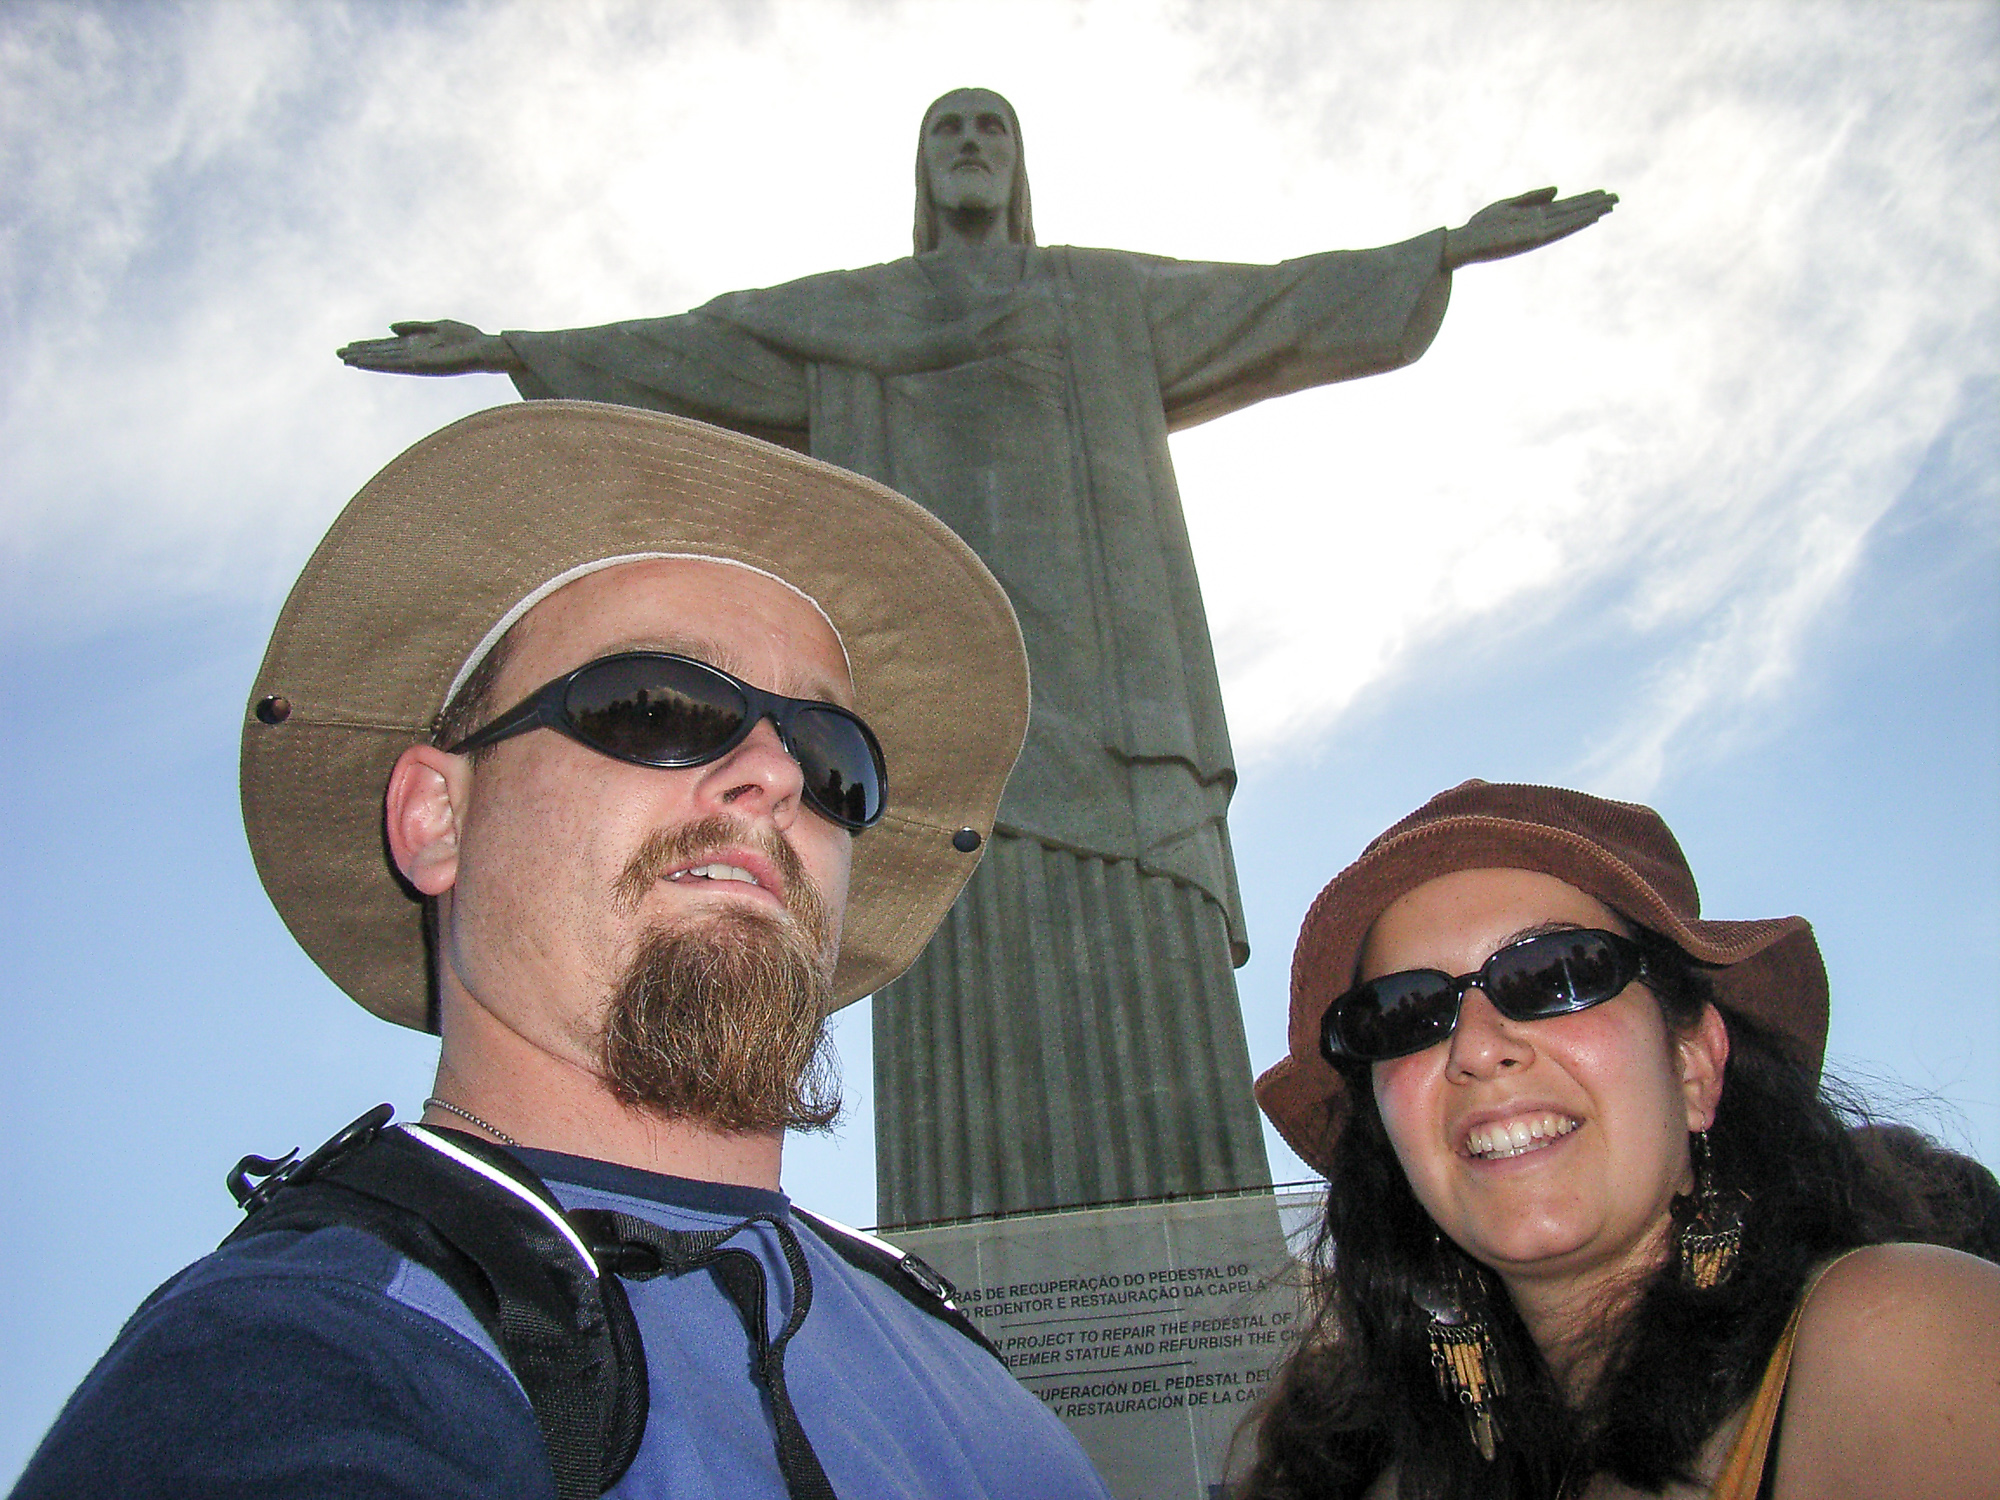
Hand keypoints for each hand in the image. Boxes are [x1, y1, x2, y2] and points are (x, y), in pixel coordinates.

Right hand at [336, 320, 521, 374]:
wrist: (483, 349)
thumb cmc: (465, 338)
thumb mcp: (436, 326)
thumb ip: (413, 327)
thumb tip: (390, 328)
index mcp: (415, 344)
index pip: (386, 346)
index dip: (368, 346)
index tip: (350, 346)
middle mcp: (412, 354)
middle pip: (381, 353)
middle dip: (361, 353)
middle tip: (338, 354)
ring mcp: (415, 360)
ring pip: (384, 360)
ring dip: (365, 359)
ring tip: (346, 359)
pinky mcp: (421, 365)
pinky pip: (396, 364)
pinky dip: (381, 363)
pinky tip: (368, 362)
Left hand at [1443, 187, 1617, 269]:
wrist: (1464, 242)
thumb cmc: (1482, 226)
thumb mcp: (1508, 205)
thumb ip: (1532, 198)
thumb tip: (1559, 190)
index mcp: (1535, 216)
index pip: (1566, 206)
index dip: (1585, 200)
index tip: (1604, 193)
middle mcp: (1541, 225)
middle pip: (1573, 212)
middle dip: (1594, 205)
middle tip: (1617, 198)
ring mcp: (1538, 232)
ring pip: (1570, 220)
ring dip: (1590, 213)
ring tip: (1610, 206)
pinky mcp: (1533, 239)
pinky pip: (1559, 230)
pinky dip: (1575, 223)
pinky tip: (1589, 218)